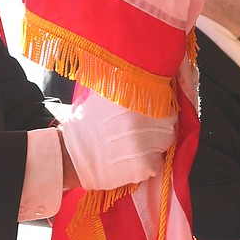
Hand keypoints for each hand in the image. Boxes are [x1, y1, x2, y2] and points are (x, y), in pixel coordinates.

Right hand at [59, 88, 176, 191]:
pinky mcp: (145, 165)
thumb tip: (144, 74)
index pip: (166, 102)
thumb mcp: (103, 95)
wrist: (71, 156)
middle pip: (169, 125)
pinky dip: (147, 165)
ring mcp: (145, 143)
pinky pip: (157, 164)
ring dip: (153, 148)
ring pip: (164, 145)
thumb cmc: (88, 125)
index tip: (149, 117)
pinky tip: (128, 161)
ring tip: (131, 148)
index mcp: (134, 98)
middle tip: (139, 135)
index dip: (159, 111)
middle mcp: (142, 118)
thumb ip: (124, 85)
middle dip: (158, 130)